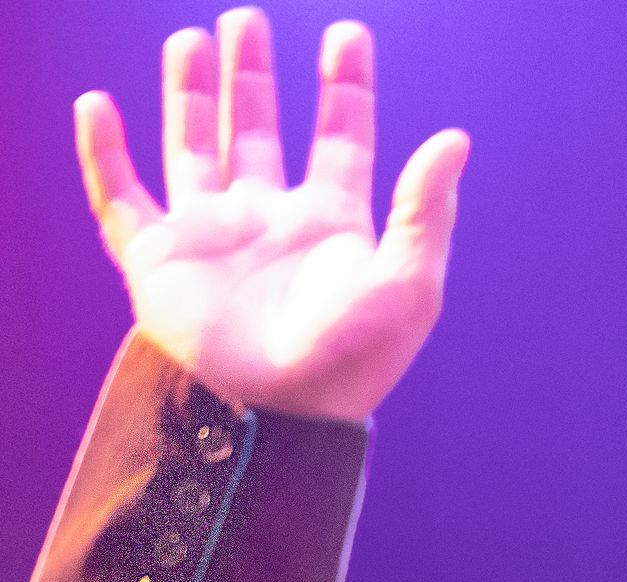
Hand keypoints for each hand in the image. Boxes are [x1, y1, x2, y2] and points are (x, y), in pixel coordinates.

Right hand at [75, 10, 467, 422]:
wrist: (274, 421)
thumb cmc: (348, 365)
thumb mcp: (406, 287)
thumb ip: (425, 212)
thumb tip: (455, 139)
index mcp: (330, 226)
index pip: (340, 138)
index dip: (345, 86)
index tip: (348, 34)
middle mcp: (267, 223)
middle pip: (256, 130)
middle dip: (252, 76)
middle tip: (247, 22)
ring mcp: (210, 238)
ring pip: (192, 147)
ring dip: (190, 95)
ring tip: (192, 40)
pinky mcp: (157, 261)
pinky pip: (119, 198)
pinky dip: (102, 153)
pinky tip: (95, 106)